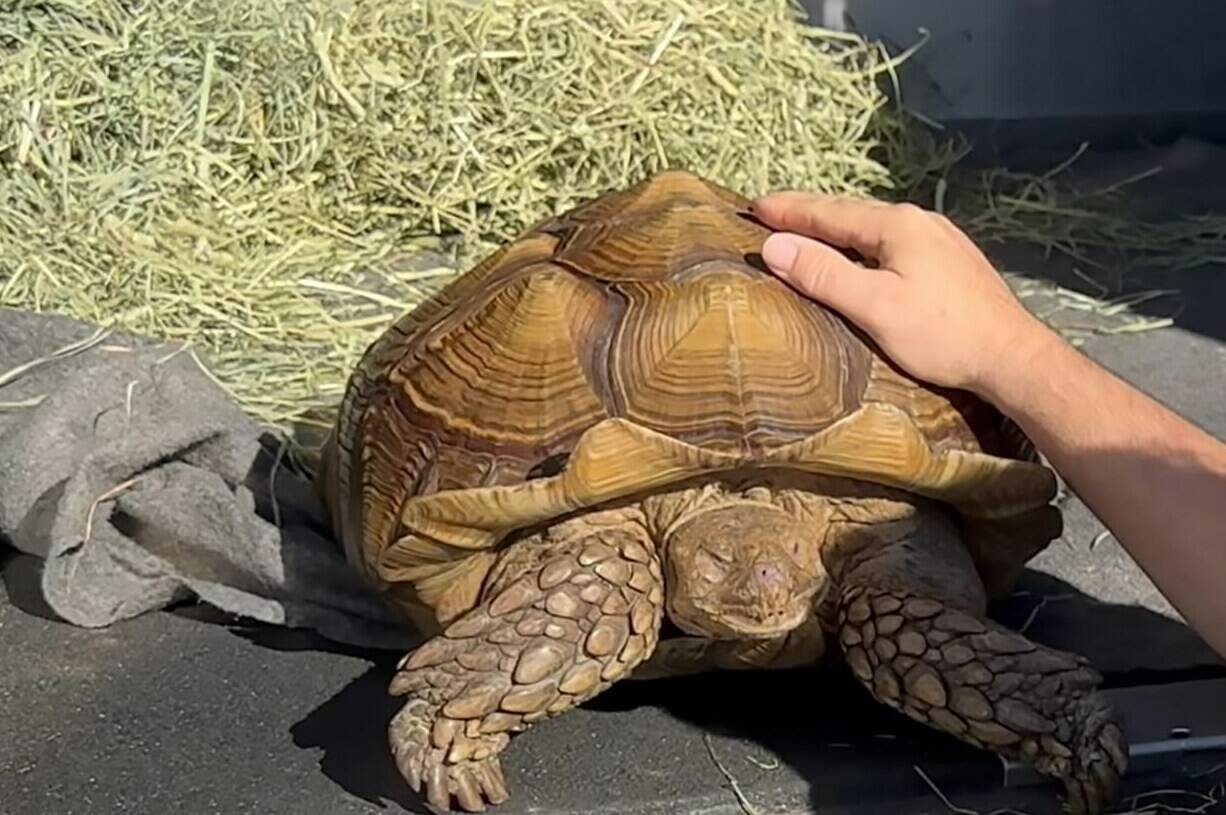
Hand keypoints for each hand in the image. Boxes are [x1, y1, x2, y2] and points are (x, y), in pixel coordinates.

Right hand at [752, 192, 1057, 397]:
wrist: (1013, 357)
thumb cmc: (942, 335)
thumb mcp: (874, 307)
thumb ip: (823, 274)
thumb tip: (775, 246)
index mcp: (896, 225)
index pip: (828, 213)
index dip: (789, 211)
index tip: (755, 207)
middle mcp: (918, 221)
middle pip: (850, 213)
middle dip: (808, 213)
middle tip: (772, 211)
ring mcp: (938, 239)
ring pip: (872, 226)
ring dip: (835, 227)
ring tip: (807, 229)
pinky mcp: (949, 261)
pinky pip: (891, 241)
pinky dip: (861, 242)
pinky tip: (859, 253)